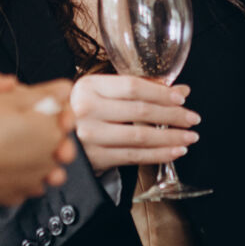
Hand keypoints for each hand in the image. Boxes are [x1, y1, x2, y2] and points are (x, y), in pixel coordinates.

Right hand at [69, 73, 199, 173]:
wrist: (52, 138)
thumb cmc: (81, 111)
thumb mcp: (101, 92)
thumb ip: (138, 89)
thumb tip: (180, 92)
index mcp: (89, 86)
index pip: (133, 87)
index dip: (161, 93)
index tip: (181, 99)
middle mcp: (87, 110)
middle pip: (140, 111)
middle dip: (172, 116)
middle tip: (192, 118)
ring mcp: (89, 136)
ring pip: (140, 137)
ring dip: (170, 137)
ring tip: (189, 137)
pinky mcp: (95, 158)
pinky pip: (133, 157)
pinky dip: (158, 155)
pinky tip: (174, 151)